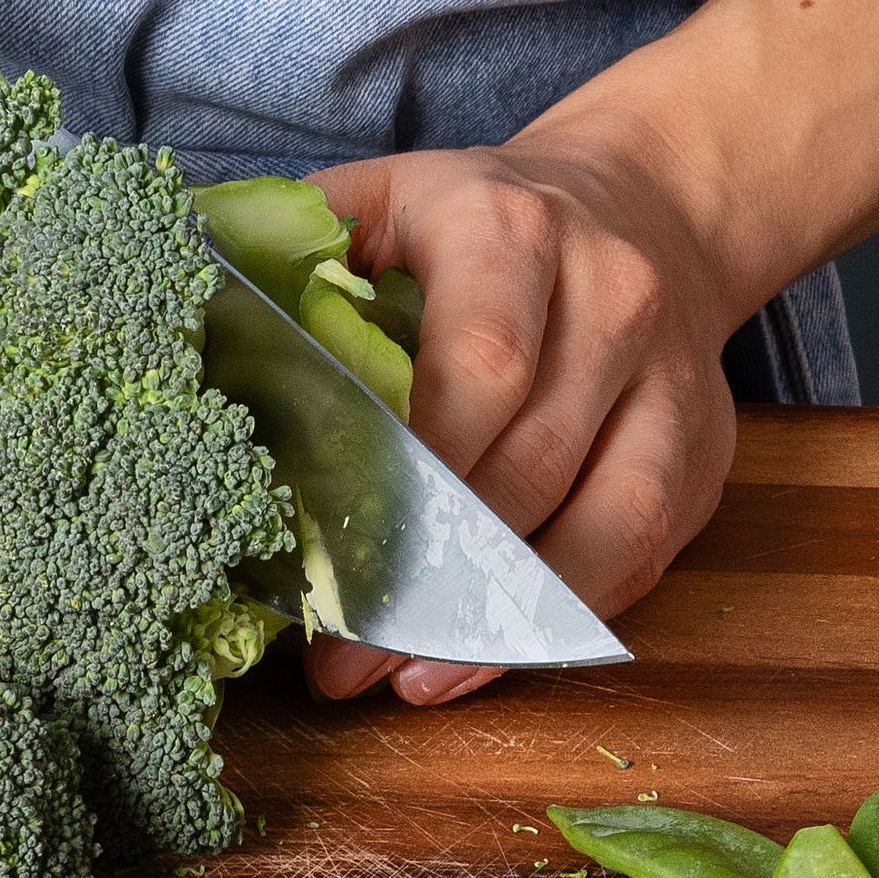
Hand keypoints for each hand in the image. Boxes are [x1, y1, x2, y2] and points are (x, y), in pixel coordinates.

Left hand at [302, 133, 748, 706]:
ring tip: (400, 675)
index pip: (479, 366)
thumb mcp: (382, 202)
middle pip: (529, 460)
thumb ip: (292, 252)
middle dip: (428, 567)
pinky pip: (641, 554)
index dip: (409, 472)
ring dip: (496, 617)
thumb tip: (175, 309)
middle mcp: (612, 298)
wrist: (648, 206)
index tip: (330, 548)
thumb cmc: (480, 224)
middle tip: (338, 645)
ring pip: (601, 521)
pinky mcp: (704, 450)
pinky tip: (480, 659)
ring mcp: (672, 381)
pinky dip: (560, 618)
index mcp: (512, 233)